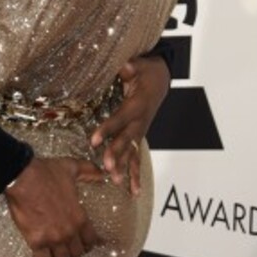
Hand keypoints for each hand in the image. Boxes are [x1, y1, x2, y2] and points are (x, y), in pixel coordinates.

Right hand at [5, 156, 103, 256]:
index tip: (90, 249)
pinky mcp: (36, 242)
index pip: (90, 238)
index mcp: (79, 216)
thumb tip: (102, 173)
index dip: (90, 244)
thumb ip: (89, 171)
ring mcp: (53, 239)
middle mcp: (69, 231)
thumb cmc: (47, 173)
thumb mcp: (72, 168)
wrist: (23, 178)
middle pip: (77, 252)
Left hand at [90, 55, 169, 192]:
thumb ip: (131, 67)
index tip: (94, 140)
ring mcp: (141, 130)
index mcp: (137, 104)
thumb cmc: (147, 71)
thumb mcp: (139, 64)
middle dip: (116, 154)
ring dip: (125, 168)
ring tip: (117, 183)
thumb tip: (124, 64)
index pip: (120, 118)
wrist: (161, 79)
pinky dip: (135, 175)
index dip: (108, 129)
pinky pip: (137, 157)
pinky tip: (134, 192)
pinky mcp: (139, 136)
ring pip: (132, 152)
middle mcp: (140, 121)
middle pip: (127, 140)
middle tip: (106, 167)